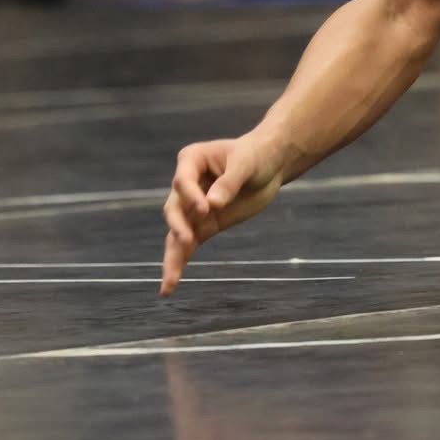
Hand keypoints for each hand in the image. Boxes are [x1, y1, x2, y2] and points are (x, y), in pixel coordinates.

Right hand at [160, 134, 286, 295]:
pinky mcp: (204, 225)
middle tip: (188, 239)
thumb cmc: (256, 155)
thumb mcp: (246, 163)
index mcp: (191, 161)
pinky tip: (171, 284)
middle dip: (178, 226)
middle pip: (174, 209)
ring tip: (169, 283)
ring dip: (172, 257)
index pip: (182, 181)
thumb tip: (213, 205)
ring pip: (175, 234)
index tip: (206, 208)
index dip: (191, 196)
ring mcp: (192, 208)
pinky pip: (187, 246)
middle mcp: (185, 186)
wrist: (269, 164)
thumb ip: (229, 182)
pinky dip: (180, 263)